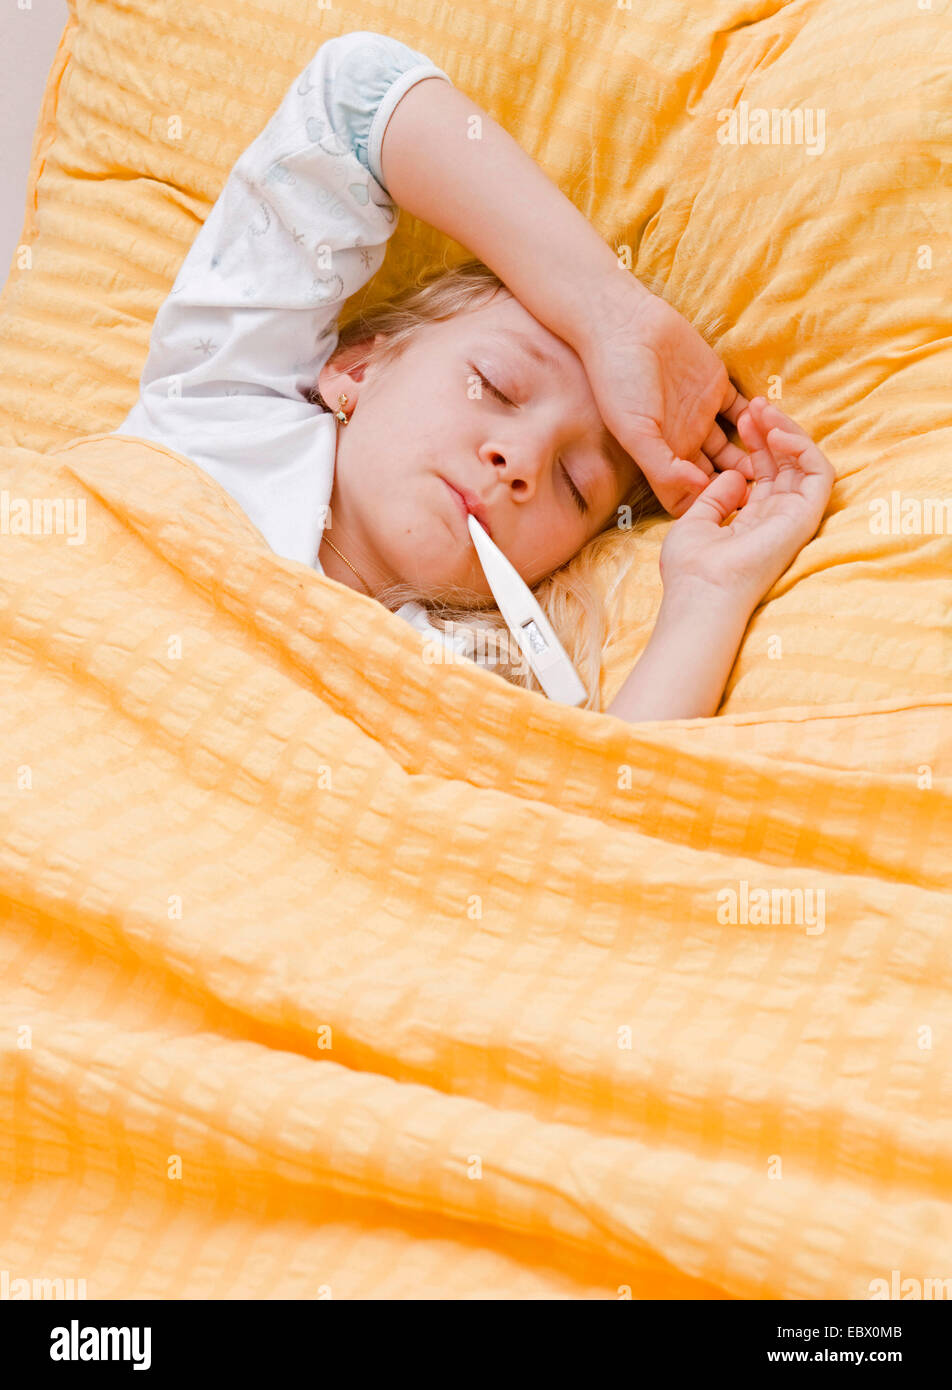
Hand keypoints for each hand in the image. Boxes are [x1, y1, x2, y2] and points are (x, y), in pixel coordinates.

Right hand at [578, 286, 753, 517]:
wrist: (625, 324)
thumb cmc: (618, 380)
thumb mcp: (633, 430)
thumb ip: (663, 466)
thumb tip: (698, 492)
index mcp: (661, 458)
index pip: (688, 498)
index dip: (708, 507)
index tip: (734, 508)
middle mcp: (682, 443)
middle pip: (715, 478)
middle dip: (738, 488)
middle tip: (766, 493)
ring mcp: (700, 416)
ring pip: (734, 449)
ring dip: (753, 457)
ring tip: (772, 462)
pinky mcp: (716, 387)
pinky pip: (743, 412)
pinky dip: (758, 420)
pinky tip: (772, 425)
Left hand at [658, 398, 834, 611]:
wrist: (699, 592)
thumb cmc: (690, 567)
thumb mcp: (695, 520)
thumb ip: (716, 496)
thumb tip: (734, 475)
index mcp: (751, 519)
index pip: (763, 471)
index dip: (755, 440)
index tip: (740, 415)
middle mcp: (775, 518)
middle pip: (784, 462)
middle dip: (770, 429)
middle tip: (754, 403)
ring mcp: (792, 517)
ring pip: (804, 462)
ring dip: (787, 431)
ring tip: (763, 410)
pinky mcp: (805, 517)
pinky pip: (819, 473)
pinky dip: (802, 448)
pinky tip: (776, 434)